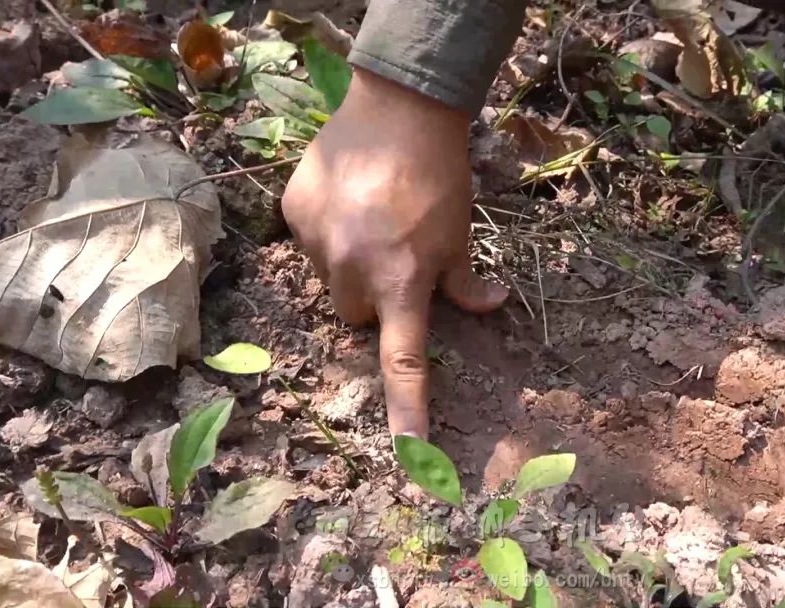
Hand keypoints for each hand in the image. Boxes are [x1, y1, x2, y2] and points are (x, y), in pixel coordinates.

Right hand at [281, 69, 508, 438]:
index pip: (404, 364)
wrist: (398, 107)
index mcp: (403, 282)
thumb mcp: (462, 233)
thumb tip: (492, 305)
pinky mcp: (293, 213)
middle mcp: (354, 271)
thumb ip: (466, 281)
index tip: (411, 461)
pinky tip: (348, 199)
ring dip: (350, 266)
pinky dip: (328, 232)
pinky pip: (309, 243)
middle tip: (395, 260)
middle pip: (356, 318)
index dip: (409, 414)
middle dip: (375, 301)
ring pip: (331, 281)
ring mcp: (317, 242)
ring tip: (371, 219)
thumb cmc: (441, 175)